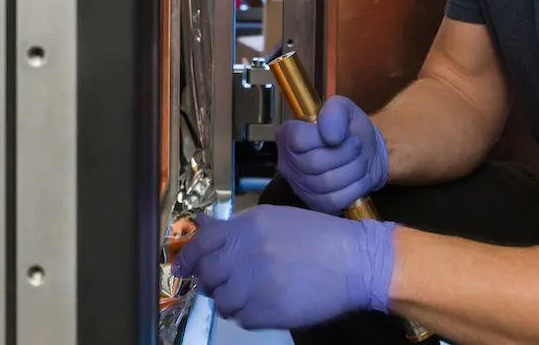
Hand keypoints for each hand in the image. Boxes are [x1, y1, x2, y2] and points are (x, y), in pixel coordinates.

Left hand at [172, 205, 394, 330]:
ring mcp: (258, 284)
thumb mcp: (275, 219)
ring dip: (229, 299)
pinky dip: (246, 314)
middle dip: (210, 281)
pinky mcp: (270, 311)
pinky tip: (262, 304)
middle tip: (222, 282)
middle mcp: (248, 253)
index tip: (181, 269)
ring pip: (223, 300)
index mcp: (249, 227)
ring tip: (246, 295)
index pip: (203, 243)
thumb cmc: (318, 236)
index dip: (188, 258)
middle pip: (208, 274)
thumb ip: (236, 226)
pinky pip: (242, 318)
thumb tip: (201, 225)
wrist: (357, 262)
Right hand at [276, 95, 388, 213]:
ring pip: (327, 183)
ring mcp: (299, 186)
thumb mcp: (344, 109)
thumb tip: (331, 137)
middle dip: (345, 154)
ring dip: (353, 170)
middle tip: (357, 146)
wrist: (367, 153)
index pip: (298, 140)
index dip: (325, 137)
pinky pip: (335, 200)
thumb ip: (335, 111)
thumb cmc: (350, 129)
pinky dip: (354, 188)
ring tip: (360, 161)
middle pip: (314, 163)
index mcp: (287, 134)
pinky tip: (358, 178)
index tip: (342, 134)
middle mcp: (286, 162)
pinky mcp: (315, 204)